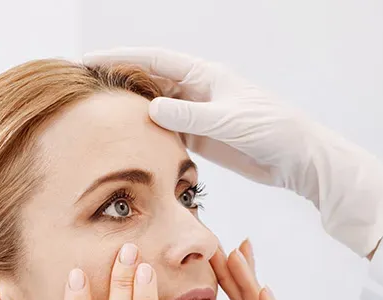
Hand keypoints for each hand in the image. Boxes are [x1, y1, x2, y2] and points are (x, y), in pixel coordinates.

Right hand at [84, 47, 382, 256]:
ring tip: (93, 115)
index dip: (120, 57)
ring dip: (128, 109)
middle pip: (148, 79)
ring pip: (154, 107)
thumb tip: (150, 107)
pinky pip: (167, 131)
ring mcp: (199, 113)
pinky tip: (125, 141)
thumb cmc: (274, 130)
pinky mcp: (203, 137)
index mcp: (205, 74)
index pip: (153, 59)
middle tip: (80, 87)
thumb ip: (190, 115)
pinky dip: (146, 134)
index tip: (88, 59)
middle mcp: (199, 89)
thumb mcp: (229, 120)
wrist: (301, 158)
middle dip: (116, 80)